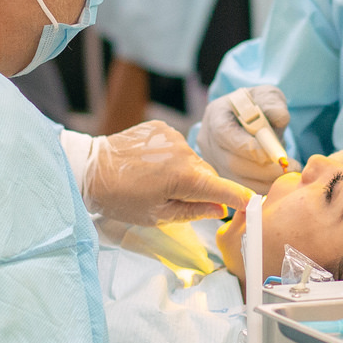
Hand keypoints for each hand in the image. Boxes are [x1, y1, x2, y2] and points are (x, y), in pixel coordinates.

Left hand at [82, 121, 253, 224]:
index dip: (240, 198)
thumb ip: (193, 212)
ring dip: (184, 172)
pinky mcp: (161, 126)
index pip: (222, 188)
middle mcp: (184, 151)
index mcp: (185, 177)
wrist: (89, 169)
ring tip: (158, 181)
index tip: (253, 204)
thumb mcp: (157, 216)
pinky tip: (151, 165)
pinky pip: (177, 146)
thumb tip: (219, 209)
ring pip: (191, 160)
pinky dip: (171, 157)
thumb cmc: (120, 199)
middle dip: (201, 188)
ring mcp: (172, 136)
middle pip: (206, 173)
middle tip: (181, 200)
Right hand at [196, 85, 291, 191]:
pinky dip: (262, 189)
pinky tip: (278, 182)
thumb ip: (273, 103)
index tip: (274, 154)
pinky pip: (240, 192)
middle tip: (289, 169)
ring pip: (236, 181)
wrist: (249, 120)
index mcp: (215, 116)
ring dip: (265, 182)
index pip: (225, 134)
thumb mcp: (267, 96)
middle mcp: (208, 141)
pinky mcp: (221, 179)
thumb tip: (279, 117)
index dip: (249, 147)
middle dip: (263, 169)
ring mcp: (212, 162)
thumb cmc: (257, 106)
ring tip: (288, 176)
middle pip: (231, 162)